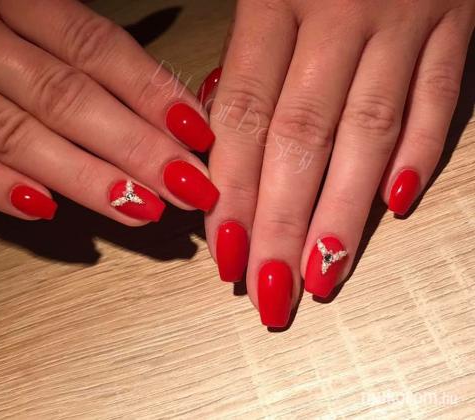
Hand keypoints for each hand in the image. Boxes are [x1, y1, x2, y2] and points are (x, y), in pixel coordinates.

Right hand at [0, 0, 218, 223]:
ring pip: (18, 134)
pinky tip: (47, 209)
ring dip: (86, 178)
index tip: (196, 132)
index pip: (95, 47)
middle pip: (66, 97)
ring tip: (141, 208)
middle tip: (186, 184)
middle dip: (134, 148)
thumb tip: (169, 97)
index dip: (149, 91)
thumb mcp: (36, 6)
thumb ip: (88, 44)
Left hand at [202, 0, 474, 326]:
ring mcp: (406, 15)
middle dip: (283, 223)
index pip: (245, 116)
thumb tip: (215, 134)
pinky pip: (438, 96)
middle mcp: (341, 11)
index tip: (224, 252)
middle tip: (269, 289)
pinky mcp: (457, 17)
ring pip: (369, 132)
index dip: (232, 191)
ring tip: (324, 272)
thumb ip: (242, 55)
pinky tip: (396, 205)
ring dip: (344, 211)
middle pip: (303, 139)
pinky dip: (419, 153)